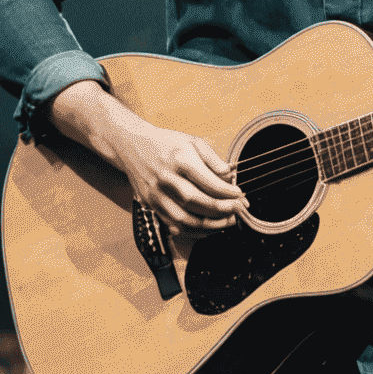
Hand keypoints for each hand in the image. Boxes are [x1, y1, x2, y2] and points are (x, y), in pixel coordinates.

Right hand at [110, 118, 247, 235]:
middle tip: (238, 210)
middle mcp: (166, 178)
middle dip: (221, 210)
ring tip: (227, 222)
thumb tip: (229, 175)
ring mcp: (156, 194)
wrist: (132, 145)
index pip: (208, 182)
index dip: (227, 192)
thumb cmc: (166, 143)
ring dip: (210, 225)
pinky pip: (174, 226)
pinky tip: (208, 228)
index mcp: (179, 159)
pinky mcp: (151, 205)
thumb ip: (212, 159)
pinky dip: (193, 232)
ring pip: (185, 219)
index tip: (240, 195)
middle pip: (197, 202)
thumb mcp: (192, 141)